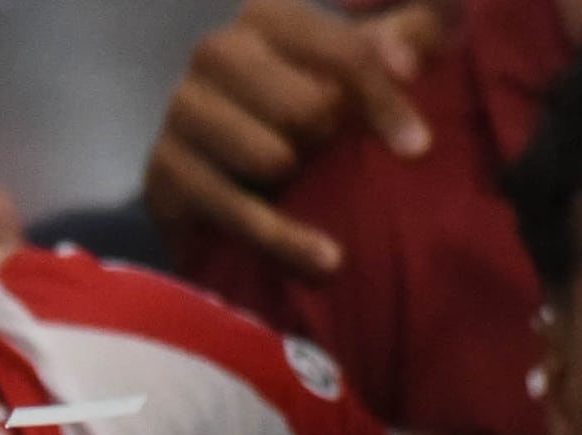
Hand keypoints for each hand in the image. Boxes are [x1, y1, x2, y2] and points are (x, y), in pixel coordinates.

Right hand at [143, 0, 447, 279]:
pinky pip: (238, 213)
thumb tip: (420, 39)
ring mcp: (180, 112)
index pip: (344, 56)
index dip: (386, 103)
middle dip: (331, 141)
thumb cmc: (320, 103)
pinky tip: (321, 262)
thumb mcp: (378, 57)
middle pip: (308, 108)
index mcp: (268, 15)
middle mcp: (215, 51)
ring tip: (296, 182)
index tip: (416, 148)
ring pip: (272, 159)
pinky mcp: (160, 174)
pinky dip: (285, 242)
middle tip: (325, 152)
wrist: (235, 170)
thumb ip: (417, 30)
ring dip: (301, 184)